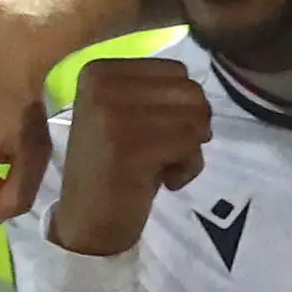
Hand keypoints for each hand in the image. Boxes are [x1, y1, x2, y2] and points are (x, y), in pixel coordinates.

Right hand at [46, 58, 213, 257]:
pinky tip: (163, 181)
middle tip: (163, 154)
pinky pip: (190, 145)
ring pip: (195, 117)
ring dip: (190, 149)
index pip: (177, 71)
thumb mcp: (129, 116)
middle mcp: (102, 83)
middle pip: (191, 91)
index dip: (182, 106)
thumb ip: (161, 94)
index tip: (155, 134)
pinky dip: (188, 168)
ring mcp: (112, 112)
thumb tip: (204, 98)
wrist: (87, 221)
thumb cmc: (115, 168)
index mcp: (100, 70)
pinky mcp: (129, 144)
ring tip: (161, 167)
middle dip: (191, 127)